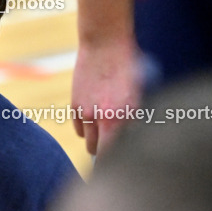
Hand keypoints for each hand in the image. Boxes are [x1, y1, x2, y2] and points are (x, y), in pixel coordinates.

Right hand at [71, 37, 138, 155]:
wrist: (105, 45)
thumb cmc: (129, 70)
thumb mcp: (137, 98)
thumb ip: (132, 122)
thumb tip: (129, 142)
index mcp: (118, 118)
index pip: (112, 154)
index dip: (115, 161)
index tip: (119, 165)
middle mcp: (98, 118)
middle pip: (96, 151)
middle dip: (105, 152)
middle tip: (115, 148)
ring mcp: (84, 111)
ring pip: (87, 140)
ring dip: (95, 140)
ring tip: (106, 132)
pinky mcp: (74, 104)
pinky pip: (78, 128)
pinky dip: (86, 128)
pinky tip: (96, 119)